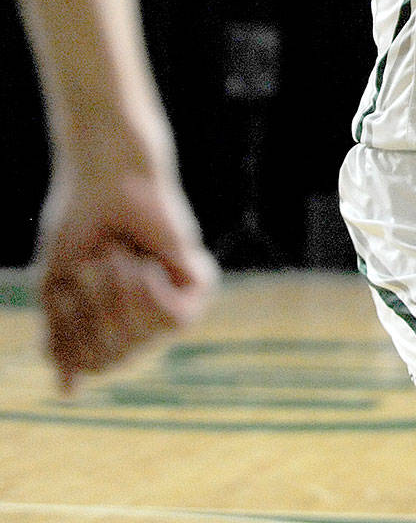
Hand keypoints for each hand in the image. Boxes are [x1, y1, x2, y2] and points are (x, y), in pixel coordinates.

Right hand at [36, 149, 217, 392]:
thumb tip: (67, 392)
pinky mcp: (199, 281)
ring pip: (144, 340)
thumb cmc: (79, 229)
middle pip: (116, 356)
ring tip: (120, 256)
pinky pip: (176, 320)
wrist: (107, 182)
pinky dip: (150, 294)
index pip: (94, 364)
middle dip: (93, 310)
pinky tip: (148, 266)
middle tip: (95, 263)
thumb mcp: (57, 291)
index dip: (73, 335)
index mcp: (111, 321)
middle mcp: (146, 317)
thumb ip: (62, 340)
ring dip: (118, 297)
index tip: (66, 288)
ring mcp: (173, 300)